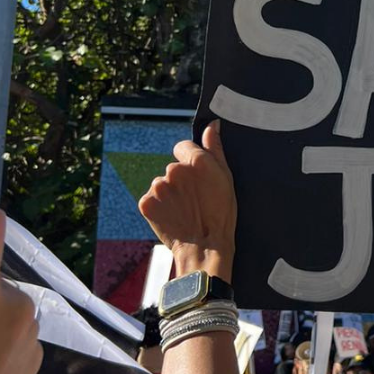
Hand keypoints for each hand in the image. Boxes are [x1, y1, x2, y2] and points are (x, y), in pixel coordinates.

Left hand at [138, 121, 235, 280]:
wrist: (205, 248)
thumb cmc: (222, 214)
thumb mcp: (227, 179)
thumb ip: (216, 149)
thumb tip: (211, 125)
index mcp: (195, 160)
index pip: (184, 146)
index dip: (192, 162)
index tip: (200, 179)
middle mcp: (174, 169)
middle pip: (173, 167)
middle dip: (182, 180)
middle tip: (196, 199)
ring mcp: (158, 187)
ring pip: (162, 184)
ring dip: (170, 194)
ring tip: (185, 210)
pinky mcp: (146, 203)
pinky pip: (151, 199)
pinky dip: (160, 207)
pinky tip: (174, 216)